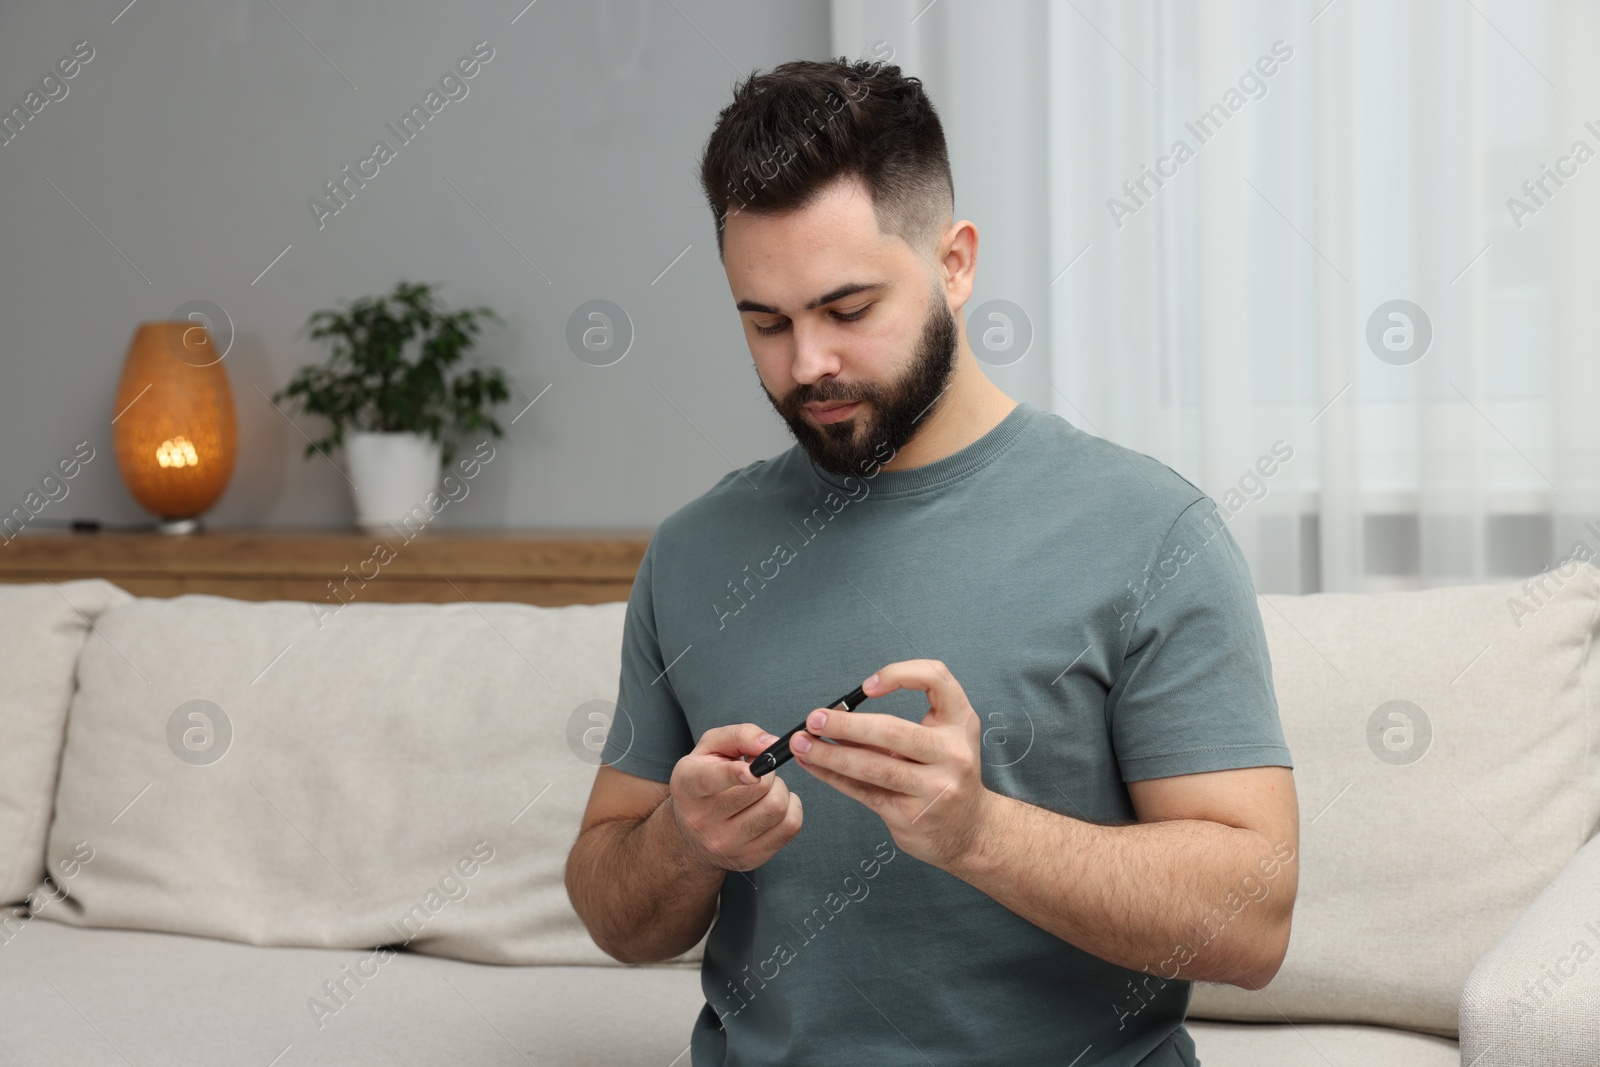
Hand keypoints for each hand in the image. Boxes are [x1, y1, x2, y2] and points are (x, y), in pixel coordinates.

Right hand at [668, 723, 803, 872]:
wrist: (692, 834)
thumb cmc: (705, 779)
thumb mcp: (710, 748)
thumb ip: (739, 736)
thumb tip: (770, 744)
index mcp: (688, 786)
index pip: (710, 780)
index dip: (733, 774)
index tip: (751, 771)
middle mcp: (702, 820)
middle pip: (759, 789)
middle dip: (768, 773)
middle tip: (760, 773)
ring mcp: (726, 845)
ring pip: (777, 808)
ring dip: (780, 791)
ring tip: (766, 791)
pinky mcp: (750, 859)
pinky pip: (790, 827)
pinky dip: (791, 809)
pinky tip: (775, 806)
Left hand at [792, 659, 992, 869]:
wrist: (972, 830)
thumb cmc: (948, 774)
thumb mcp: (942, 739)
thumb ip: (901, 724)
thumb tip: (838, 715)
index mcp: (960, 723)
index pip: (936, 679)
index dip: (900, 674)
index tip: (866, 687)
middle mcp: (952, 753)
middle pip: (893, 730)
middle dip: (846, 724)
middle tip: (815, 719)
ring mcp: (934, 788)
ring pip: (873, 766)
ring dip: (830, 753)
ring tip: (802, 744)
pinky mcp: (911, 816)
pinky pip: (864, 791)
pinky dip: (833, 777)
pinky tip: (813, 766)